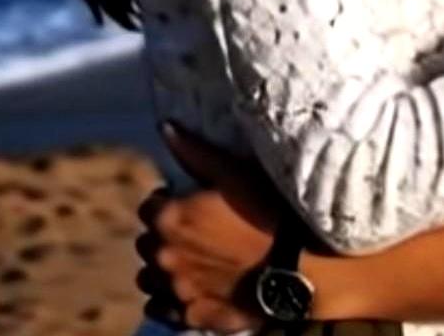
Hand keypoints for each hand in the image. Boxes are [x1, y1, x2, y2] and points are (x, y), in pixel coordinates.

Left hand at [134, 124, 282, 329]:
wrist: (297, 265)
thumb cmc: (268, 211)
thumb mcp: (233, 172)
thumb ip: (194, 152)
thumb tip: (165, 128)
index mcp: (170, 218)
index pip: (148, 207)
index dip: (167, 202)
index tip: (188, 202)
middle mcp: (164, 256)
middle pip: (146, 242)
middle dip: (163, 234)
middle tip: (193, 230)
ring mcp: (176, 290)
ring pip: (149, 277)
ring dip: (162, 267)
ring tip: (190, 259)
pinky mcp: (191, 315)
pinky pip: (160, 309)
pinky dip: (167, 299)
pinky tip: (189, 288)